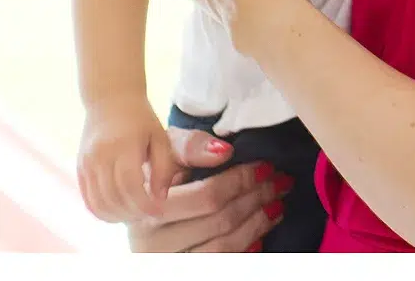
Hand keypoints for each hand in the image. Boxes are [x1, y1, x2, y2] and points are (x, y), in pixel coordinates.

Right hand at [77, 97, 185, 222]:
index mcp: (124, 145)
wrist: (110, 99)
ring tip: (136, 215)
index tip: (159, 211)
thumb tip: (160, 199)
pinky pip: (87, 198)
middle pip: (114, 197)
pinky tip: (118, 213)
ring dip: (117, 216)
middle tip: (150, 215)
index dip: (145, 204)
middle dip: (133, 213)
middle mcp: (100, 156)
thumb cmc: (141, 119)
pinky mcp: (80, 169)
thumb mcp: (160, 137)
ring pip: (98, 203)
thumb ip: (163, 168)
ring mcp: (87, 163)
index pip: (131, 185)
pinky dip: (102, 211)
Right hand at [125, 129, 290, 252]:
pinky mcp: (178, 272)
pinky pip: (220, 266)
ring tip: (276, 206)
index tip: (267, 167)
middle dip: (257, 199)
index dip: (242, 181)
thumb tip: (225, 151)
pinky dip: (244, 250)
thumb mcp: (165, 152)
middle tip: (281, 183)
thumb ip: (190, 147)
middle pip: (220, 221)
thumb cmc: (156, 174)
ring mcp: (164, 262)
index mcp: (146, 206)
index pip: (207, 196)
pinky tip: (260, 236)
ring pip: (222, 248)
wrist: (133, 204)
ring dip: (257, 225)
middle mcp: (149, 241)